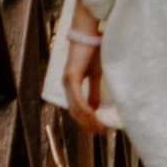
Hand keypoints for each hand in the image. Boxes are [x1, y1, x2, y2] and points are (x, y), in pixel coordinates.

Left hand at [64, 20, 113, 134]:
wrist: (88, 33)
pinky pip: (78, 99)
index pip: (76, 108)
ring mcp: (67, 82)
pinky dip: (86, 110)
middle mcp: (66, 85)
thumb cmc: (93, 50)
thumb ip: (93, 92)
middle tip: (99, 133)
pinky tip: (95, 116)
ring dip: (88, 120)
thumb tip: (95, 109)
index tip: (97, 128)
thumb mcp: (95, 75)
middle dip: (87, 124)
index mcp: (71, 84)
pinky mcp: (71, 78)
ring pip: (76, 108)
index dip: (86, 120)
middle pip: (74, 112)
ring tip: (99, 128)